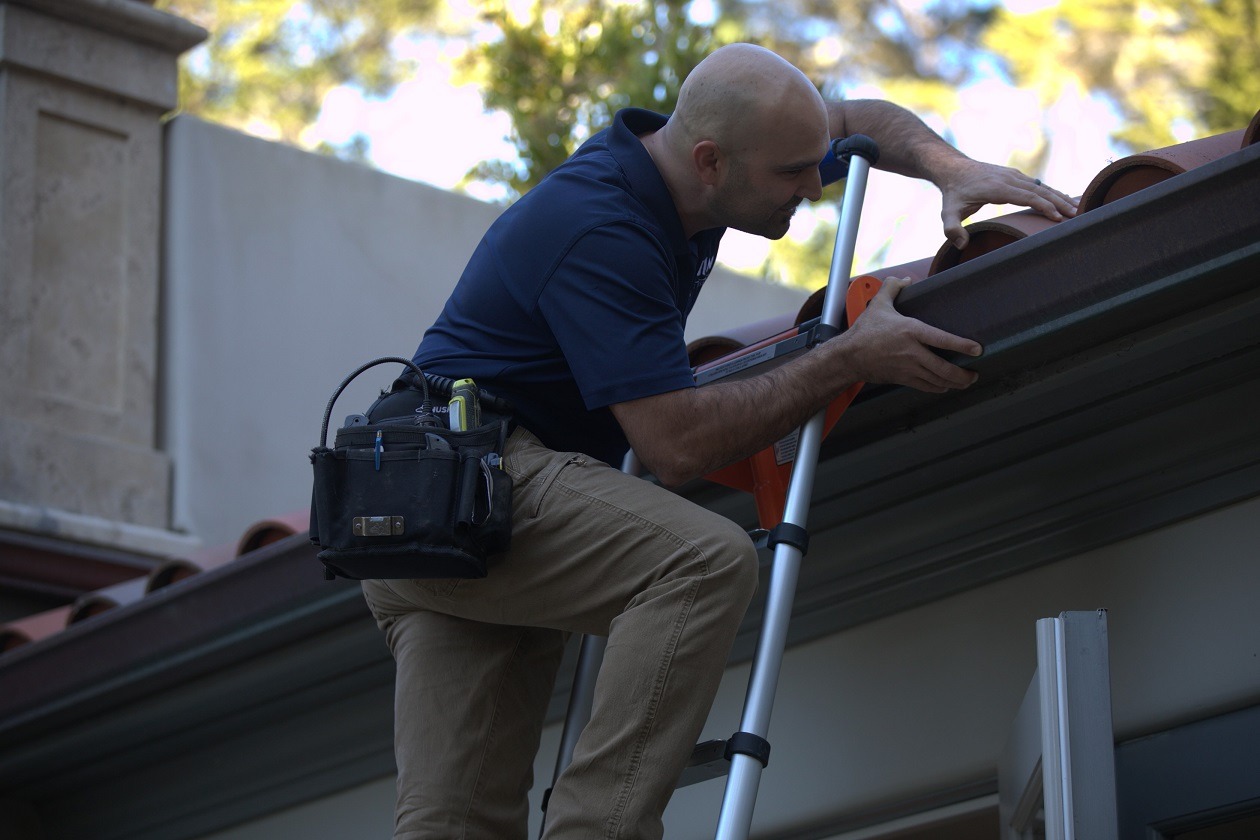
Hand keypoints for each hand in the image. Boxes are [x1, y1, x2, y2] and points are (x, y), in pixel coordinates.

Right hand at [840, 277, 981, 392]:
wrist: (849, 357)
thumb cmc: (864, 331)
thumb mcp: (878, 304)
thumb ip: (893, 288)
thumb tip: (907, 280)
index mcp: (910, 331)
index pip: (942, 339)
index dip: (962, 345)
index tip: (977, 349)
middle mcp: (912, 352)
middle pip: (944, 368)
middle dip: (963, 374)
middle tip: (974, 373)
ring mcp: (908, 368)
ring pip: (937, 380)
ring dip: (954, 383)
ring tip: (966, 381)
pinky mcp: (902, 379)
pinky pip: (925, 386)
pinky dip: (938, 388)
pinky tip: (944, 387)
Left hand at [936, 157, 1077, 248]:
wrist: (954, 169)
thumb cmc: (953, 194)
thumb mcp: (947, 212)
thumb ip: (951, 229)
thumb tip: (961, 244)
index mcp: (998, 187)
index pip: (1027, 196)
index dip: (1044, 206)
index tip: (1058, 217)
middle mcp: (1009, 178)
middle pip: (1040, 190)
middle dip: (1059, 202)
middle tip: (1076, 215)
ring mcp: (1014, 176)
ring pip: (1041, 186)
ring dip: (1059, 196)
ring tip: (1077, 208)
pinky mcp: (1015, 176)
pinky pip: (1037, 184)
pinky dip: (1052, 192)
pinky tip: (1064, 199)